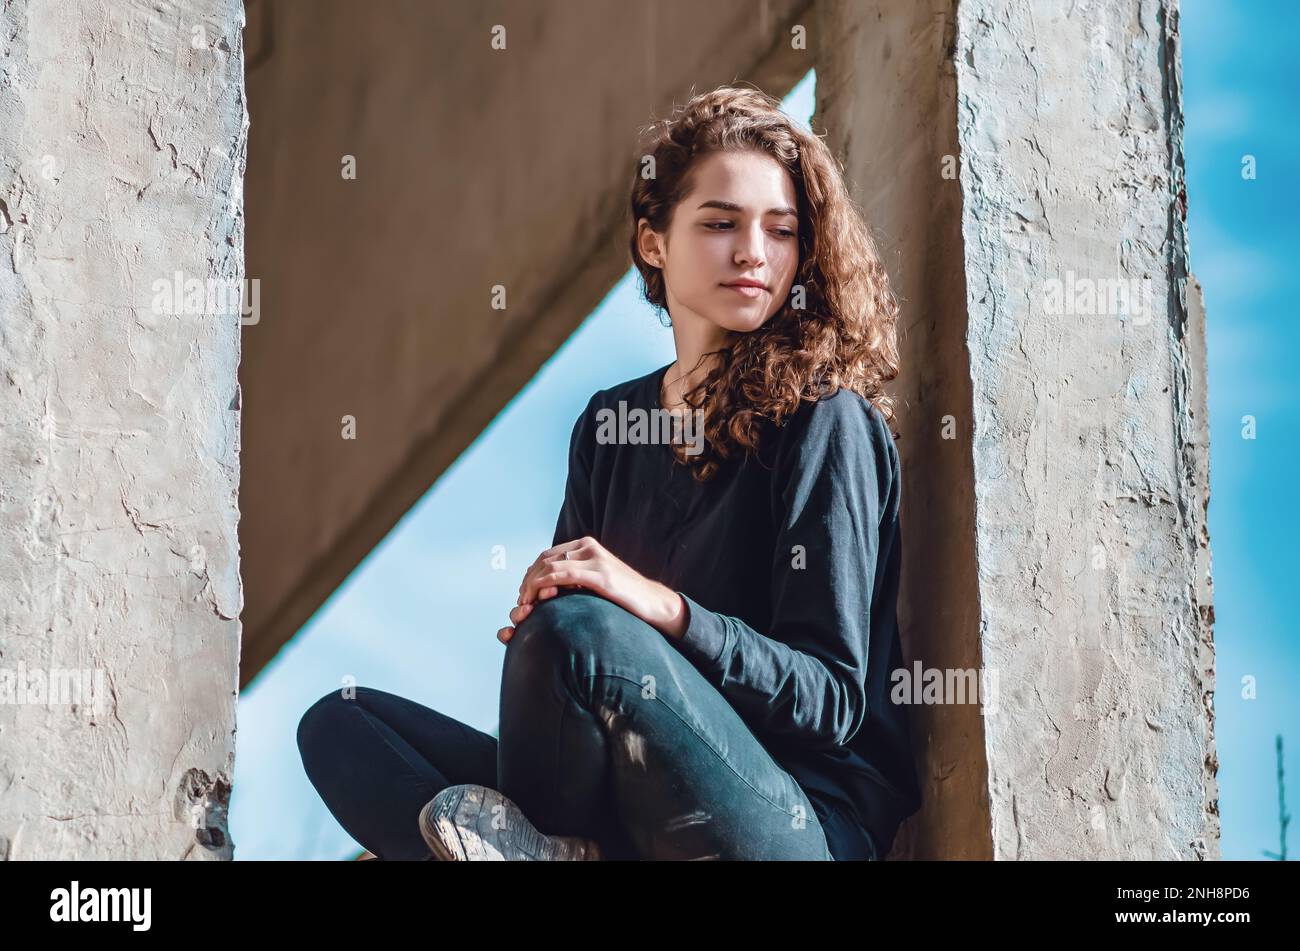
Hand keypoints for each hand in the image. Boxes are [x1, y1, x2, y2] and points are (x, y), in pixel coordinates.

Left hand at [496, 536, 686, 643]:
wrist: (652, 602)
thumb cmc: (623, 596)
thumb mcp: (596, 579)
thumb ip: (577, 576)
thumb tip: (551, 585)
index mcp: (586, 545)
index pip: (547, 555)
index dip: (531, 574)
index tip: (524, 593)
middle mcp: (588, 547)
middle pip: (544, 560)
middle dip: (527, 581)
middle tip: (522, 601)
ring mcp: (595, 559)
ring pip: (549, 566)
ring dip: (531, 585)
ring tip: (526, 604)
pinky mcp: (600, 575)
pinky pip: (563, 575)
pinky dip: (544, 585)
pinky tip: (538, 599)